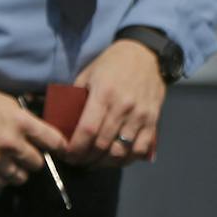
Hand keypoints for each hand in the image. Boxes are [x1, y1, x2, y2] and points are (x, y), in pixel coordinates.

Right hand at [0, 82, 67, 191]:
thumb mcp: (10, 103)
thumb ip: (27, 121)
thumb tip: (42, 134)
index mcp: (22, 122)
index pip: (54, 142)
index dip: (61, 148)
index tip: (62, 151)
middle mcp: (11, 143)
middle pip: (37, 164)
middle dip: (34, 160)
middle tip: (27, 155)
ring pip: (20, 178)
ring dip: (19, 172)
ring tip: (13, 165)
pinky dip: (1, 180)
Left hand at [65, 39, 165, 166]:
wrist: (146, 54)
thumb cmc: (113, 64)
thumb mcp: (88, 75)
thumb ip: (77, 98)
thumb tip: (63, 122)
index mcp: (104, 93)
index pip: (88, 130)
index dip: (76, 148)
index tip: (67, 155)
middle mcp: (123, 106)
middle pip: (103, 144)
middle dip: (86, 158)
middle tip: (78, 161)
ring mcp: (140, 115)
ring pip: (121, 151)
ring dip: (105, 162)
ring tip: (94, 162)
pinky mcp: (153, 120)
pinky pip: (141, 148)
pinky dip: (128, 159)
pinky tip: (117, 159)